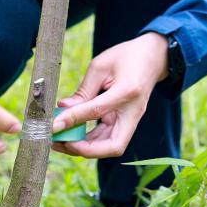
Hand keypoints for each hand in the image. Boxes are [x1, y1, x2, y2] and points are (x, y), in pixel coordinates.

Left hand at [50, 32, 168, 158]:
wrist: (153, 57)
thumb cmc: (127, 56)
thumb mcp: (101, 65)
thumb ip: (83, 90)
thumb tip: (62, 109)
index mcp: (127, 91)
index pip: (97, 111)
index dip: (73, 120)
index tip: (53, 125)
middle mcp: (133, 111)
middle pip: (113, 145)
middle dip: (84, 150)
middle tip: (59, 142)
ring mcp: (132, 119)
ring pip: (110, 146)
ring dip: (84, 148)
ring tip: (59, 141)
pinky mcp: (126, 122)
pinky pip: (108, 138)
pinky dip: (89, 141)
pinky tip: (71, 135)